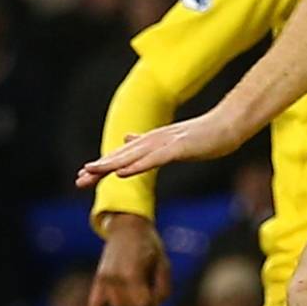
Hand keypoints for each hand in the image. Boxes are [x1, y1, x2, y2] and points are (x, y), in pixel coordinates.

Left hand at [77, 112, 238, 189]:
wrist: (228, 125)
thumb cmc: (205, 134)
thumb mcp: (172, 139)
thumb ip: (148, 141)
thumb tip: (127, 137)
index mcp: (152, 141)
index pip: (123, 155)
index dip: (102, 165)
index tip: (83, 176)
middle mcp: (154, 140)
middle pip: (122, 156)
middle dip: (99, 168)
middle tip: (78, 180)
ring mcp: (165, 143)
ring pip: (132, 157)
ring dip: (111, 165)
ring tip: (91, 173)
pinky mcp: (178, 148)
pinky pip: (153, 159)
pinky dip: (136, 166)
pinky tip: (121, 173)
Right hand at [86, 215, 171, 305]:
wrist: (127, 227)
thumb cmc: (150, 245)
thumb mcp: (164, 264)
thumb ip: (162, 289)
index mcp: (132, 274)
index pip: (144, 305)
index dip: (154, 302)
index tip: (157, 289)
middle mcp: (114, 279)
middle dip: (143, 302)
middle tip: (149, 283)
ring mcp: (104, 280)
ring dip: (128, 303)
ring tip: (136, 283)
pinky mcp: (98, 280)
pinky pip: (93, 304)